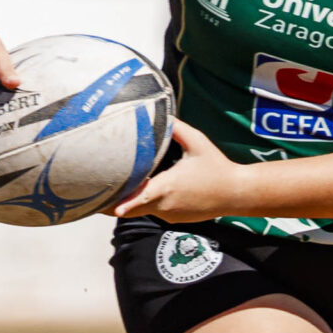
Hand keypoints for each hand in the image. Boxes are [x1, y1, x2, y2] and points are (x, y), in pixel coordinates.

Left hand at [108, 122, 241, 222]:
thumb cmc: (216, 166)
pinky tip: (141, 193)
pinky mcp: (175, 219)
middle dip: (114, 203)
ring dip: (131, 202)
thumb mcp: (197, 142)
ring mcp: (170, 215)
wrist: (236, 193)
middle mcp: (165, 205)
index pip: (140, 198)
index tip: (108, 206)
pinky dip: (146, 205)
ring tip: (114, 190)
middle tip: (96, 194)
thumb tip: (159, 113)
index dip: (124, 203)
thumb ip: (176, 128)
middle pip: (132, 208)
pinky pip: (154, 212)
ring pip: (142, 210)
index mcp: (167, 186)